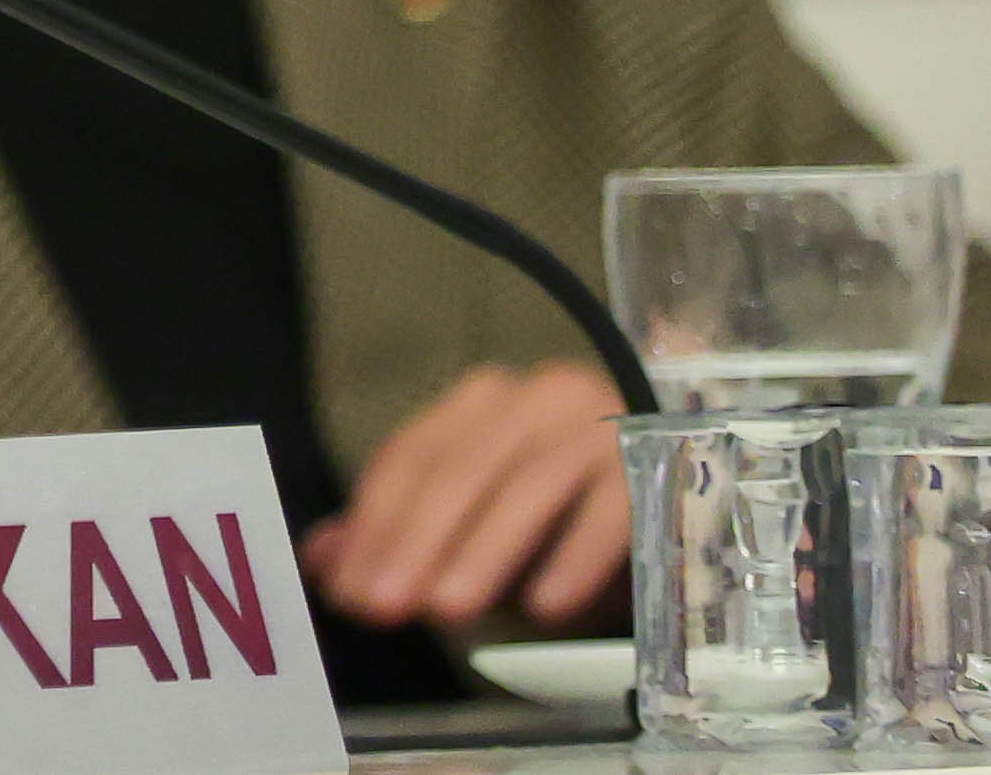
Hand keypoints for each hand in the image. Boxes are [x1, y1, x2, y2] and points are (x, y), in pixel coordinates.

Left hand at [301, 362, 629, 631]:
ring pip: (528, 484)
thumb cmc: (566, 519)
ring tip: (449, 608)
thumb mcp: (479, 528)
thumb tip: (325, 560)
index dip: (374, 524)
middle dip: (416, 540)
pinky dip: (574, 559)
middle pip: (460, 469)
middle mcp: (537, 401)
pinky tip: (545, 605)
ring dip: (483, 551)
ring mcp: (601, 426)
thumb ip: (402, 537)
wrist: (683, 497)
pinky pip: (612, 512)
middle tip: (386, 604)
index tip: (349, 589)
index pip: (410, 457)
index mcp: (481, 405)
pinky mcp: (659, 466)